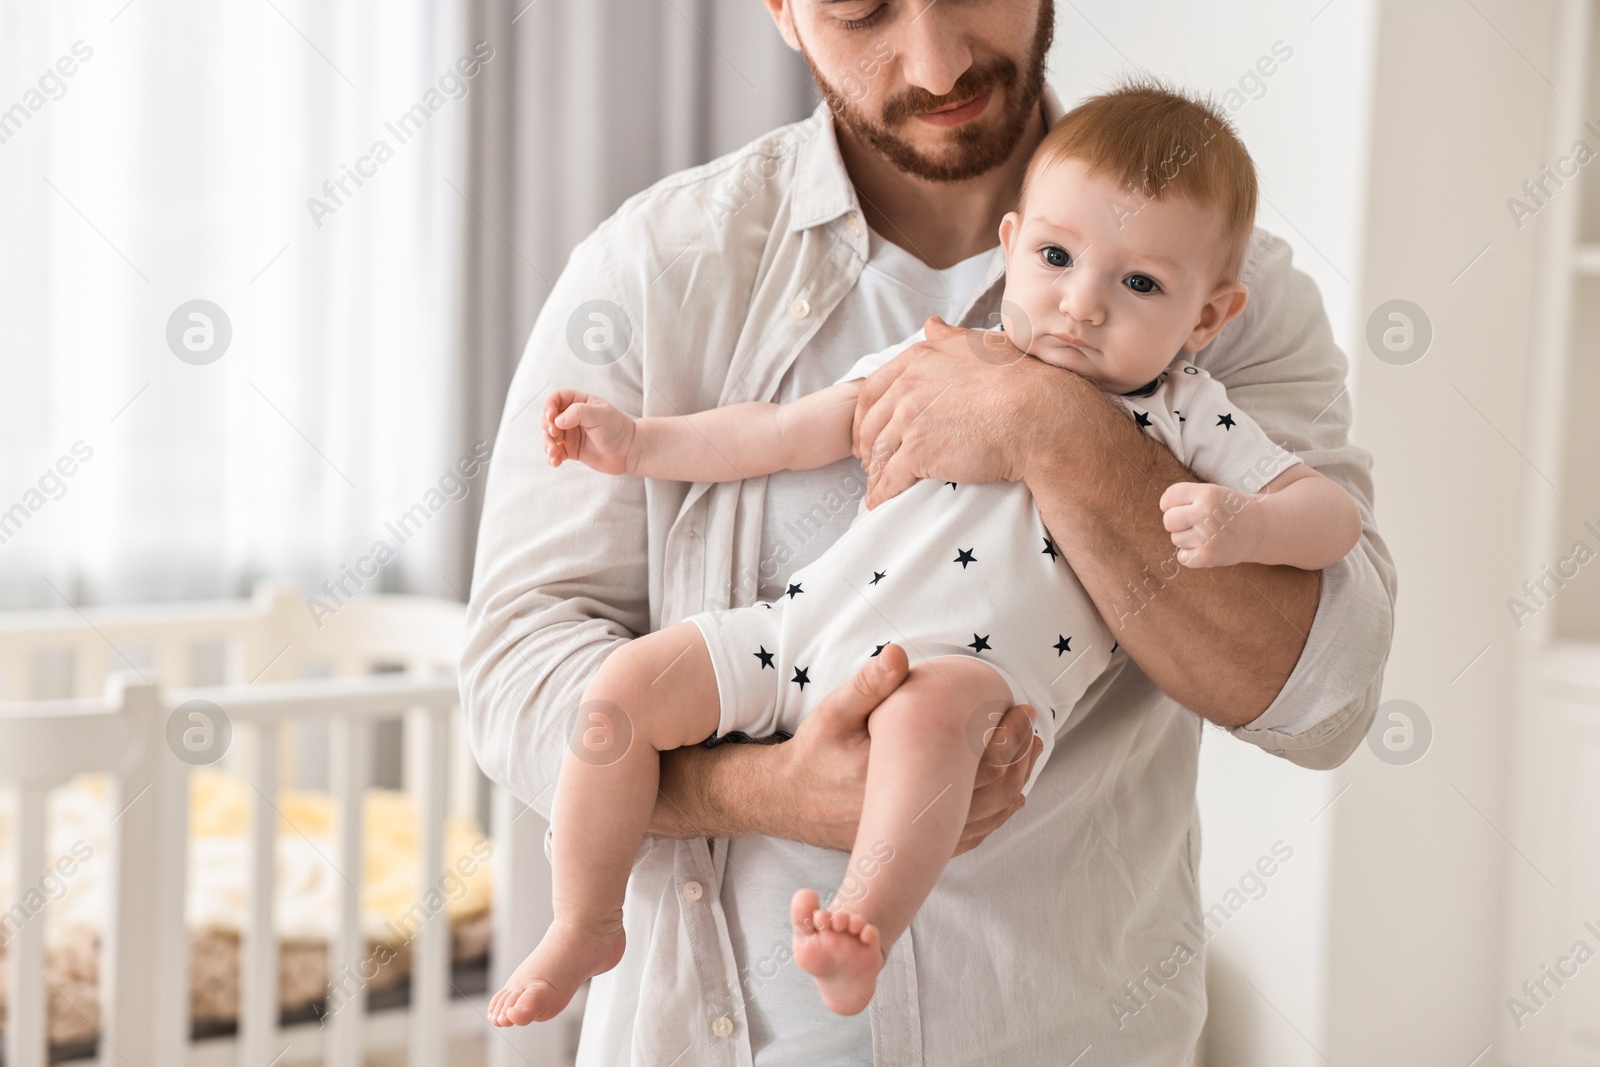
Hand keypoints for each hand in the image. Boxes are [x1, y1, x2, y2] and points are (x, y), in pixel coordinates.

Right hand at [543, 388, 637, 474]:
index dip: (549, 406)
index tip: (552, 418)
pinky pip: (555, 452)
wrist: (629, 451)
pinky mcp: (571, 450)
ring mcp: (570, 434)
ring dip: (547, 444)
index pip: (556, 398)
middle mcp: (572, 417)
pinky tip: (555, 461)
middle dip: (547, 427)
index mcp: (579, 403)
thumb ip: (578, 413)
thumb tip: (557, 420)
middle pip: (548, 418)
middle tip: (556, 435)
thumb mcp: (601, 415)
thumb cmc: (618, 428)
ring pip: (549, 437)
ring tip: (554, 452)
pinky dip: (552, 457)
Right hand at [775, 642, 1041, 854]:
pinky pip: (962, 840)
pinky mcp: (908, 845)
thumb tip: (899, 653)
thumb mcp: (834, 713)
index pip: (970, 766)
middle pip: (985, 795)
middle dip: (1016, 760)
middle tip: (1032, 730)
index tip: (1019, 710)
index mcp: (898, 784)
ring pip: (980, 820)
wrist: (787, 800)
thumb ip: (868, 685)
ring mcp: (910, 838)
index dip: (1005, 739)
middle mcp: (909, 819)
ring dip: (1011, 789)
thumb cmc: (814, 752)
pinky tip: (1006, 802)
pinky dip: (991, 820)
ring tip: (1028, 757)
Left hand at [852, 316, 1051, 509]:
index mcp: (918, 359)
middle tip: (868, 459)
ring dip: (874, 471)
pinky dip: (882, 493)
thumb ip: (949, 338)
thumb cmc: (1020, 379)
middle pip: (870, 422)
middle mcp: (907, 387)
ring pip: (878, 451)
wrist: (1038, 414)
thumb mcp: (980, 345)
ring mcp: (909, 420)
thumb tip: (931, 325)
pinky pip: (890, 478)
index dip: (865, 414)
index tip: (866, 428)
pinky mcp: (918, 453)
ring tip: (877, 483)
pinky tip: (880, 502)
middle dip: (865, 444)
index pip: (872, 389)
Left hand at [1159, 481, 1262, 566]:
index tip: (1181, 506)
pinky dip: (1190, 555)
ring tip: (1207, 534)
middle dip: (1177, 522)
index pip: (1169, 497)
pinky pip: (1182, 557)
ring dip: (1186, 538)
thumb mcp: (1213, 492)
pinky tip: (1205, 547)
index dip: (1170, 503)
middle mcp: (1206, 514)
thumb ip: (1186, 497)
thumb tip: (1161, 507)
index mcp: (1207, 494)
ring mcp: (1208, 537)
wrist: (1262, 529)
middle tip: (1195, 522)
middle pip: (1168, 520)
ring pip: (1175, 539)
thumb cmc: (1231, 509)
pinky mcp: (1208, 557)